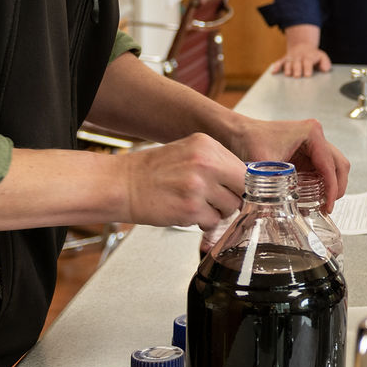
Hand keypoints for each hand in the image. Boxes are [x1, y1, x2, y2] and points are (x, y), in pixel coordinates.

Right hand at [119, 133, 245, 233]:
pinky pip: (213, 221)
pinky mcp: (190, 209)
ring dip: (216, 211)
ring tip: (195, 204)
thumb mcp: (189, 152)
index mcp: (207, 145)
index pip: (244, 169)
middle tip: (213, 199)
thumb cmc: (152, 171)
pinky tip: (186, 211)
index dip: (239, 184)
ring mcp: (198, 186)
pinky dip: (202, 221)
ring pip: (229, 208)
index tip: (234, 190)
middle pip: (242, 189)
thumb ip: (217, 163)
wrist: (122, 184)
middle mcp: (205, 163)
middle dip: (231, 198)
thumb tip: (244, 181)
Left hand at [225, 115, 350, 209]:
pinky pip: (322, 169)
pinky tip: (313, 195)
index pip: (329, 166)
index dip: (331, 188)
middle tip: (328, 206)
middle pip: (339, 165)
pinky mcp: (307, 151)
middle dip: (336, 187)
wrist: (239, 132)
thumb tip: (280, 210)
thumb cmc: (250, 140)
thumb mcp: (264, 166)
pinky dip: (322, 183)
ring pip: (334, 167)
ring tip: (321, 203)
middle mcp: (316, 136)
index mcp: (312, 133)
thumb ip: (275, 187)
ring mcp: (313, 143)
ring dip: (330, 185)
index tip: (328, 205)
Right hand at [275, 44, 331, 76]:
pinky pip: (279, 62)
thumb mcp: (322, 56)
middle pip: (297, 62)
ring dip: (287, 68)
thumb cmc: (314, 55)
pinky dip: (276, 66)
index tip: (308, 75)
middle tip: (297, 75)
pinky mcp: (284, 59)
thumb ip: (325, 63)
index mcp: (309, 56)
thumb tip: (325, 69)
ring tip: (288, 74)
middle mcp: (299, 57)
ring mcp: (291, 58)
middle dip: (297, 69)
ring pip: (288, 63)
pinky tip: (273, 72)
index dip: (307, 68)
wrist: (302, 45)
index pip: (308, 61)